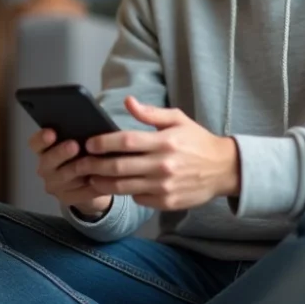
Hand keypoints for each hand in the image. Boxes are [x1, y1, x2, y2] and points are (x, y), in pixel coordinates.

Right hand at [30, 128, 112, 218]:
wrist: (91, 182)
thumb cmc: (84, 155)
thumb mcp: (80, 143)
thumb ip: (79, 136)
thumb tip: (89, 126)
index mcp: (44, 150)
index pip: (35, 143)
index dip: (41, 139)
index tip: (51, 133)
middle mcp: (45, 168)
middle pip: (48, 161)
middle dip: (61, 153)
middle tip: (74, 146)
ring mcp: (54, 185)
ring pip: (65, 177)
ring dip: (80, 170)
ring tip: (93, 164)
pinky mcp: (67, 198)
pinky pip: (80, 193)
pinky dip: (92, 187)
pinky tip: (102, 180)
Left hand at [76, 96, 239, 210]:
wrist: (224, 169)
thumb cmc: (197, 141)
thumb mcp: (178, 120)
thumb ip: (151, 113)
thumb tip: (127, 101)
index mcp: (165, 141)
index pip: (126, 141)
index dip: (103, 142)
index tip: (89, 143)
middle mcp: (163, 165)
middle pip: (119, 167)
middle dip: (94, 166)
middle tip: (81, 163)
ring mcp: (165, 186)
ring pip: (124, 187)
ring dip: (103, 183)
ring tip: (91, 178)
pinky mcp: (167, 202)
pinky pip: (138, 198)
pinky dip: (126, 193)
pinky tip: (117, 187)